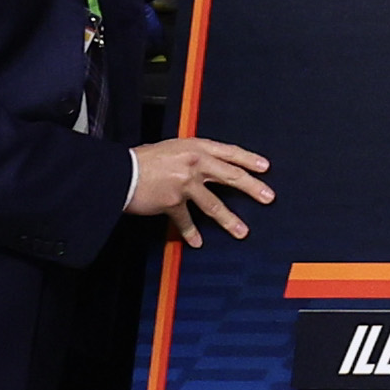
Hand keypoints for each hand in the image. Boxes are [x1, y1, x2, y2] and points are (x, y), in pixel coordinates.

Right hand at [125, 132, 274, 239]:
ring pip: (214, 204)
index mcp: (196, 147)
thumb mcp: (172, 149)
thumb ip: (191, 157)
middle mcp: (194, 163)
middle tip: (268, 197)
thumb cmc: (143, 160)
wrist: (121, 172)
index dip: (249, 159)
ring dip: (230, 220)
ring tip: (242, 231)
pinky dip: (191, 233)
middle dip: (252, 188)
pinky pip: (186, 220)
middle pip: (230, 176)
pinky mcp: (173, 202)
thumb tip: (206, 166)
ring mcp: (185, 183)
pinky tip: (198, 242)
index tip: (265, 167)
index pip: (229, 152)